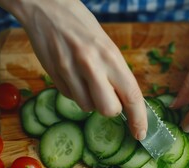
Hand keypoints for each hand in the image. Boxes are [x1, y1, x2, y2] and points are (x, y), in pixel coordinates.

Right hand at [0, 0, 146, 139]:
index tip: (141, 134)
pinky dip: (75, 93)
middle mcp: (91, 65)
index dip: (139, 119)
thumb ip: (116, 74)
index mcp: (110, 56)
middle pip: (109, 110)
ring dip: (91, 101)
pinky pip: (70, 98)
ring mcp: (69, 71)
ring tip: (87, 79)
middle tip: (108, 96)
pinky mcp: (53, 76)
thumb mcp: (107, 46)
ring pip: (87, 107)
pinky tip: (73, 75)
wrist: (47, 8)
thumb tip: (126, 101)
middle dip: (111, 109)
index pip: (131, 95)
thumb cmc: (82, 26)